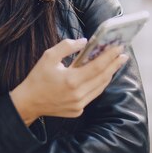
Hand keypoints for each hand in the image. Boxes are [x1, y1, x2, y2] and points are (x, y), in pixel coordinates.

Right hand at [10, 38, 128, 124]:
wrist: (28, 103)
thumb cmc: (37, 78)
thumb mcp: (48, 57)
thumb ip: (67, 46)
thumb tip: (85, 42)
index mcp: (71, 80)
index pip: (98, 67)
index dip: (110, 57)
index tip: (119, 48)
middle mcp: (78, 94)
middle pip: (103, 78)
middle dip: (114, 65)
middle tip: (123, 55)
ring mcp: (79, 105)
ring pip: (100, 88)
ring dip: (108, 75)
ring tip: (114, 64)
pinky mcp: (78, 111)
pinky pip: (93, 95)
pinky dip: (98, 85)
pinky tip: (101, 76)